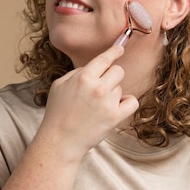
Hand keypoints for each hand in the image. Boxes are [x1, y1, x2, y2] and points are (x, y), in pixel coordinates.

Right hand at [36, 45, 138, 161]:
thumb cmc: (57, 113)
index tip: (120, 48)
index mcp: (84, 77)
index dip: (114, 51)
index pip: (105, 58)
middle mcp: (98, 87)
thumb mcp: (60, 85)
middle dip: (112, 76)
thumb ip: (78, 72)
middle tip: (102, 86)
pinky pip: (132, 102)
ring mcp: (108, 102)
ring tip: (98, 106)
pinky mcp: (115, 117)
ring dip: (113, 94)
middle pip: (118, 71)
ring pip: (121, 88)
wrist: (60, 141)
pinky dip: (127, 103)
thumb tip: (95, 67)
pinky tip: (116, 107)